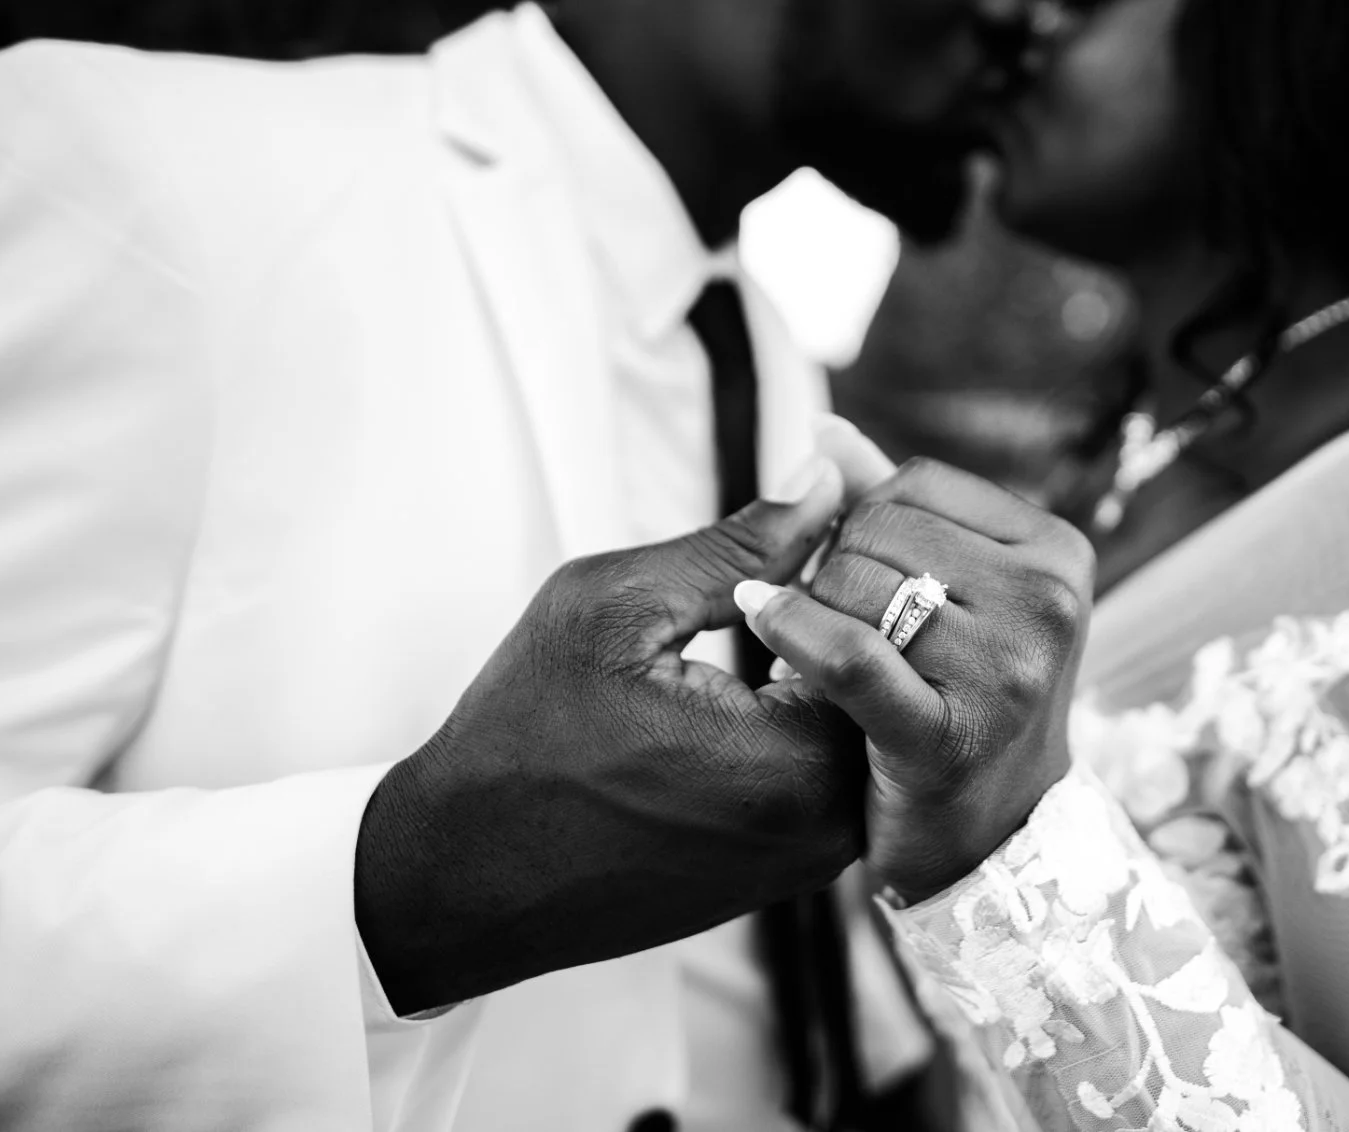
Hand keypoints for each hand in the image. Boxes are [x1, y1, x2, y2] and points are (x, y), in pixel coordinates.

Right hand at [355, 459, 865, 1016]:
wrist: (463, 874)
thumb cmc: (525, 733)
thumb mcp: (620, 604)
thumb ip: (740, 544)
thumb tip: (827, 474)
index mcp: (795, 764)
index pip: (885, 629)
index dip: (859, 552)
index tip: (831, 499)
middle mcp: (825, 827)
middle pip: (885, 682)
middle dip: (853, 601)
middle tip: (814, 534)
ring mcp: (809, 860)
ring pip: (861, 724)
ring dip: (832, 656)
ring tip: (780, 592)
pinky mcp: (785, 873)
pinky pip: (828, 770)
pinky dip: (807, 708)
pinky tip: (762, 661)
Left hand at [736, 438, 1094, 904]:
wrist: (993, 846)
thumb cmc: (960, 699)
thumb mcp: (954, 592)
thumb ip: (893, 508)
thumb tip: (823, 433)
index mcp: (1056, 551)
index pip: (911, 484)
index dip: (859, 522)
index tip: (859, 578)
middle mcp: (1047, 601)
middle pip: (879, 529)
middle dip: (834, 570)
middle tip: (838, 627)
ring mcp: (1008, 671)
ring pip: (854, 586)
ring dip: (812, 614)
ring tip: (822, 660)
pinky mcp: (950, 737)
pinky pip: (846, 655)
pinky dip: (793, 634)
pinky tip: (766, 634)